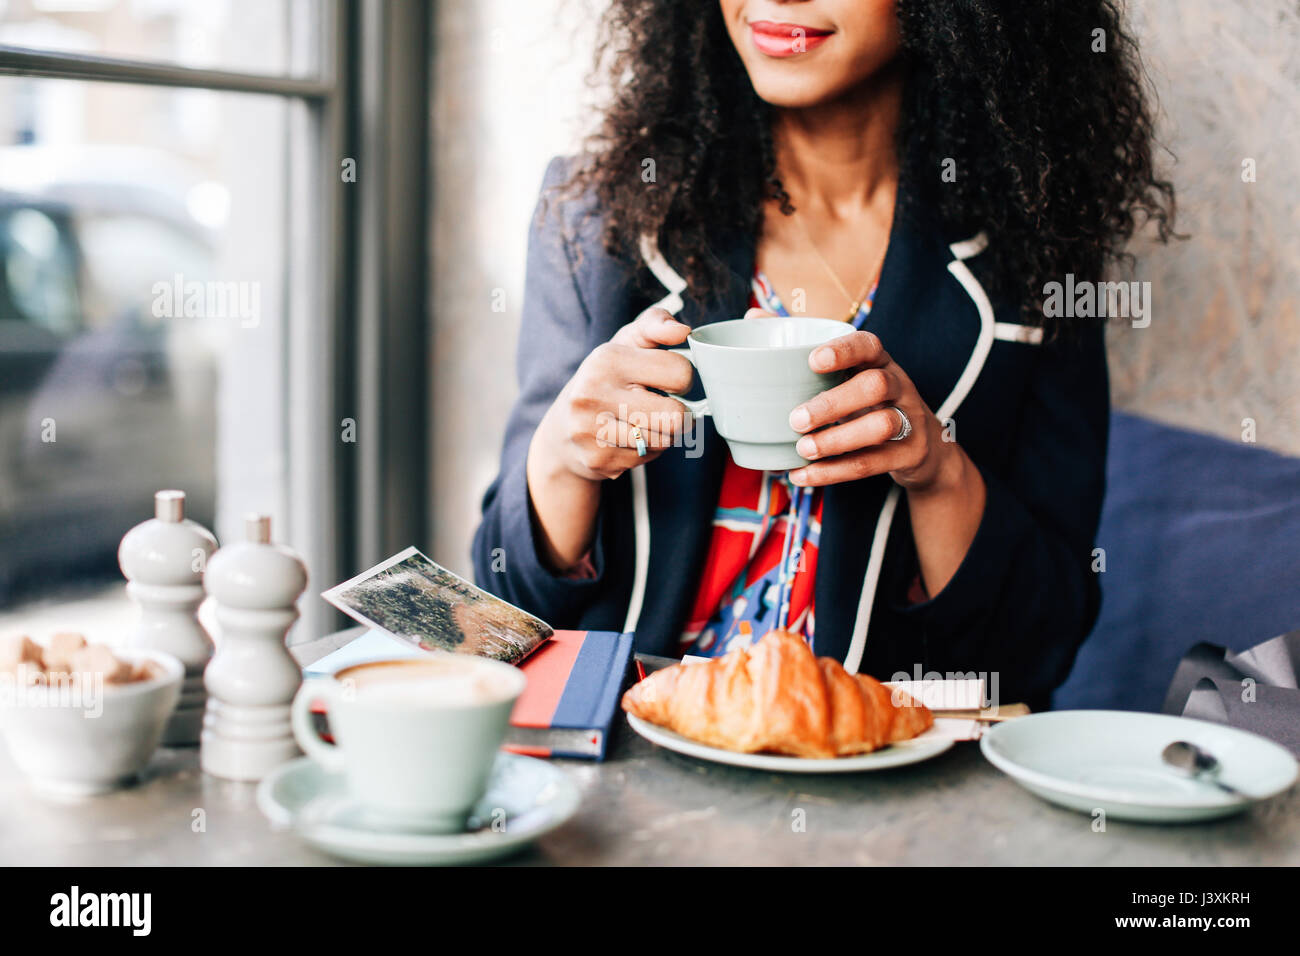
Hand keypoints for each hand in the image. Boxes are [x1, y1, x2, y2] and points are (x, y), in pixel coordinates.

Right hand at [532, 308, 695, 483]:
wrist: (563, 430)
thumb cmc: (605, 379)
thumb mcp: (626, 343)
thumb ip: (656, 324)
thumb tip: (683, 330)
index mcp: (606, 359)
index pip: (680, 372)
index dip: (684, 378)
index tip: (668, 380)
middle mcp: (593, 393)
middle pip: (677, 416)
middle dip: (679, 414)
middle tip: (664, 407)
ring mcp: (592, 430)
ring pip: (665, 440)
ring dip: (663, 433)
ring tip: (643, 422)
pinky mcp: (597, 460)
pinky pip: (648, 458)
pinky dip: (646, 450)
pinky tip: (628, 440)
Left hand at [773, 313, 961, 491]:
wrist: (923, 447)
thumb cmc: (867, 401)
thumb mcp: (847, 372)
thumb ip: (802, 345)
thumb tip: (754, 314)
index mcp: (879, 361)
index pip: (868, 345)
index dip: (843, 350)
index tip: (813, 360)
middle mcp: (899, 385)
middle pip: (875, 386)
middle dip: (834, 403)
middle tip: (795, 419)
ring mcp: (910, 420)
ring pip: (881, 426)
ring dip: (837, 439)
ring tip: (802, 449)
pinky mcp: (909, 454)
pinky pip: (874, 463)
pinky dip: (834, 472)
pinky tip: (802, 475)